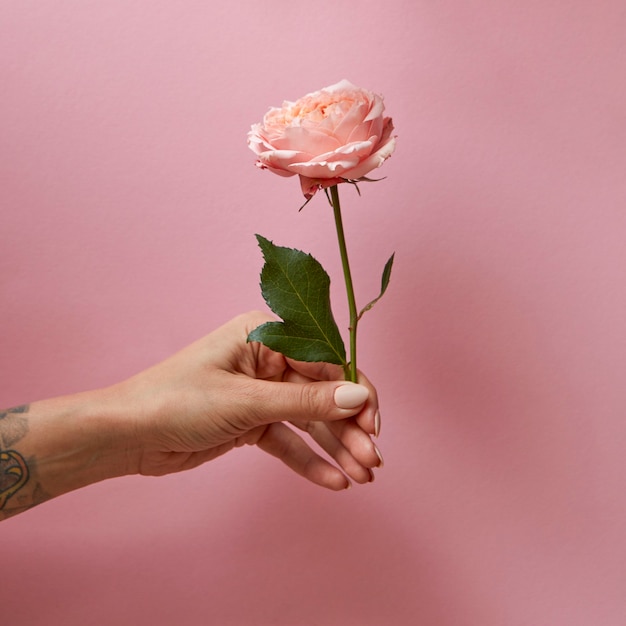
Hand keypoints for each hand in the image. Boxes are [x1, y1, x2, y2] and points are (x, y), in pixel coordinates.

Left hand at [115, 311, 382, 489]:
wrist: (128, 435)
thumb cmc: (177, 400)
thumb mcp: (247, 401)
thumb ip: (305, 401)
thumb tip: (359, 397)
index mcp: (266, 334)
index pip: (326, 360)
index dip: (355, 391)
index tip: (373, 423)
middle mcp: (268, 359)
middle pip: (322, 392)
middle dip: (349, 427)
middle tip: (373, 460)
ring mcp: (261, 392)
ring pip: (309, 419)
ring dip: (336, 446)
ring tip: (363, 476)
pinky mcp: (252, 422)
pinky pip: (288, 439)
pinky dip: (308, 459)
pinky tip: (334, 481)